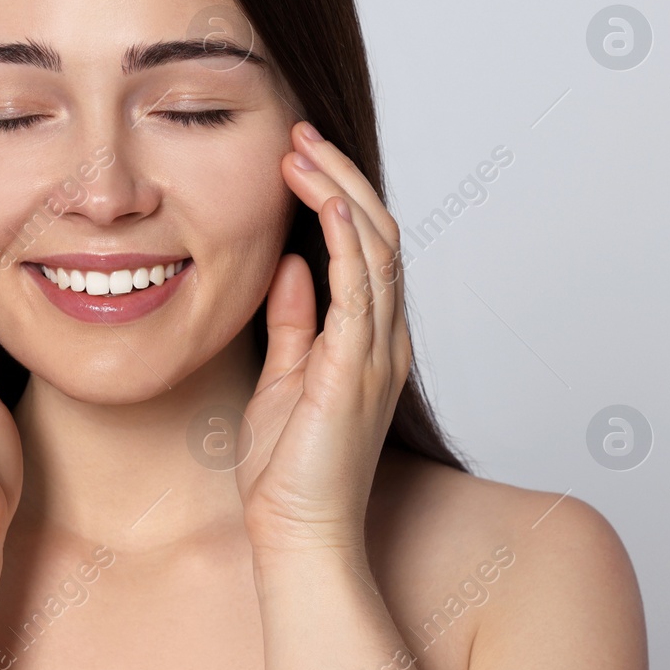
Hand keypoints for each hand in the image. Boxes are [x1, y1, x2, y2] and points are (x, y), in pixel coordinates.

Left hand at [233, 121, 410, 555]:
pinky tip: (322, 200)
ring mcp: (378, 351)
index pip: (368, 245)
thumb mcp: (283, 377)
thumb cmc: (289, 471)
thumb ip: (294, 320)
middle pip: (381, 231)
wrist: (299, 535)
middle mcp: (385, 338)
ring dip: (340, 189)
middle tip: (298, 134)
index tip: (296, 156)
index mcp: (370, 338)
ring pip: (379, 246)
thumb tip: (292, 262)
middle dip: (340, 175)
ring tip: (300, 150)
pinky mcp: (357, 367)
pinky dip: (346, 236)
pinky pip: (362, 285)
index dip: (337, 193)